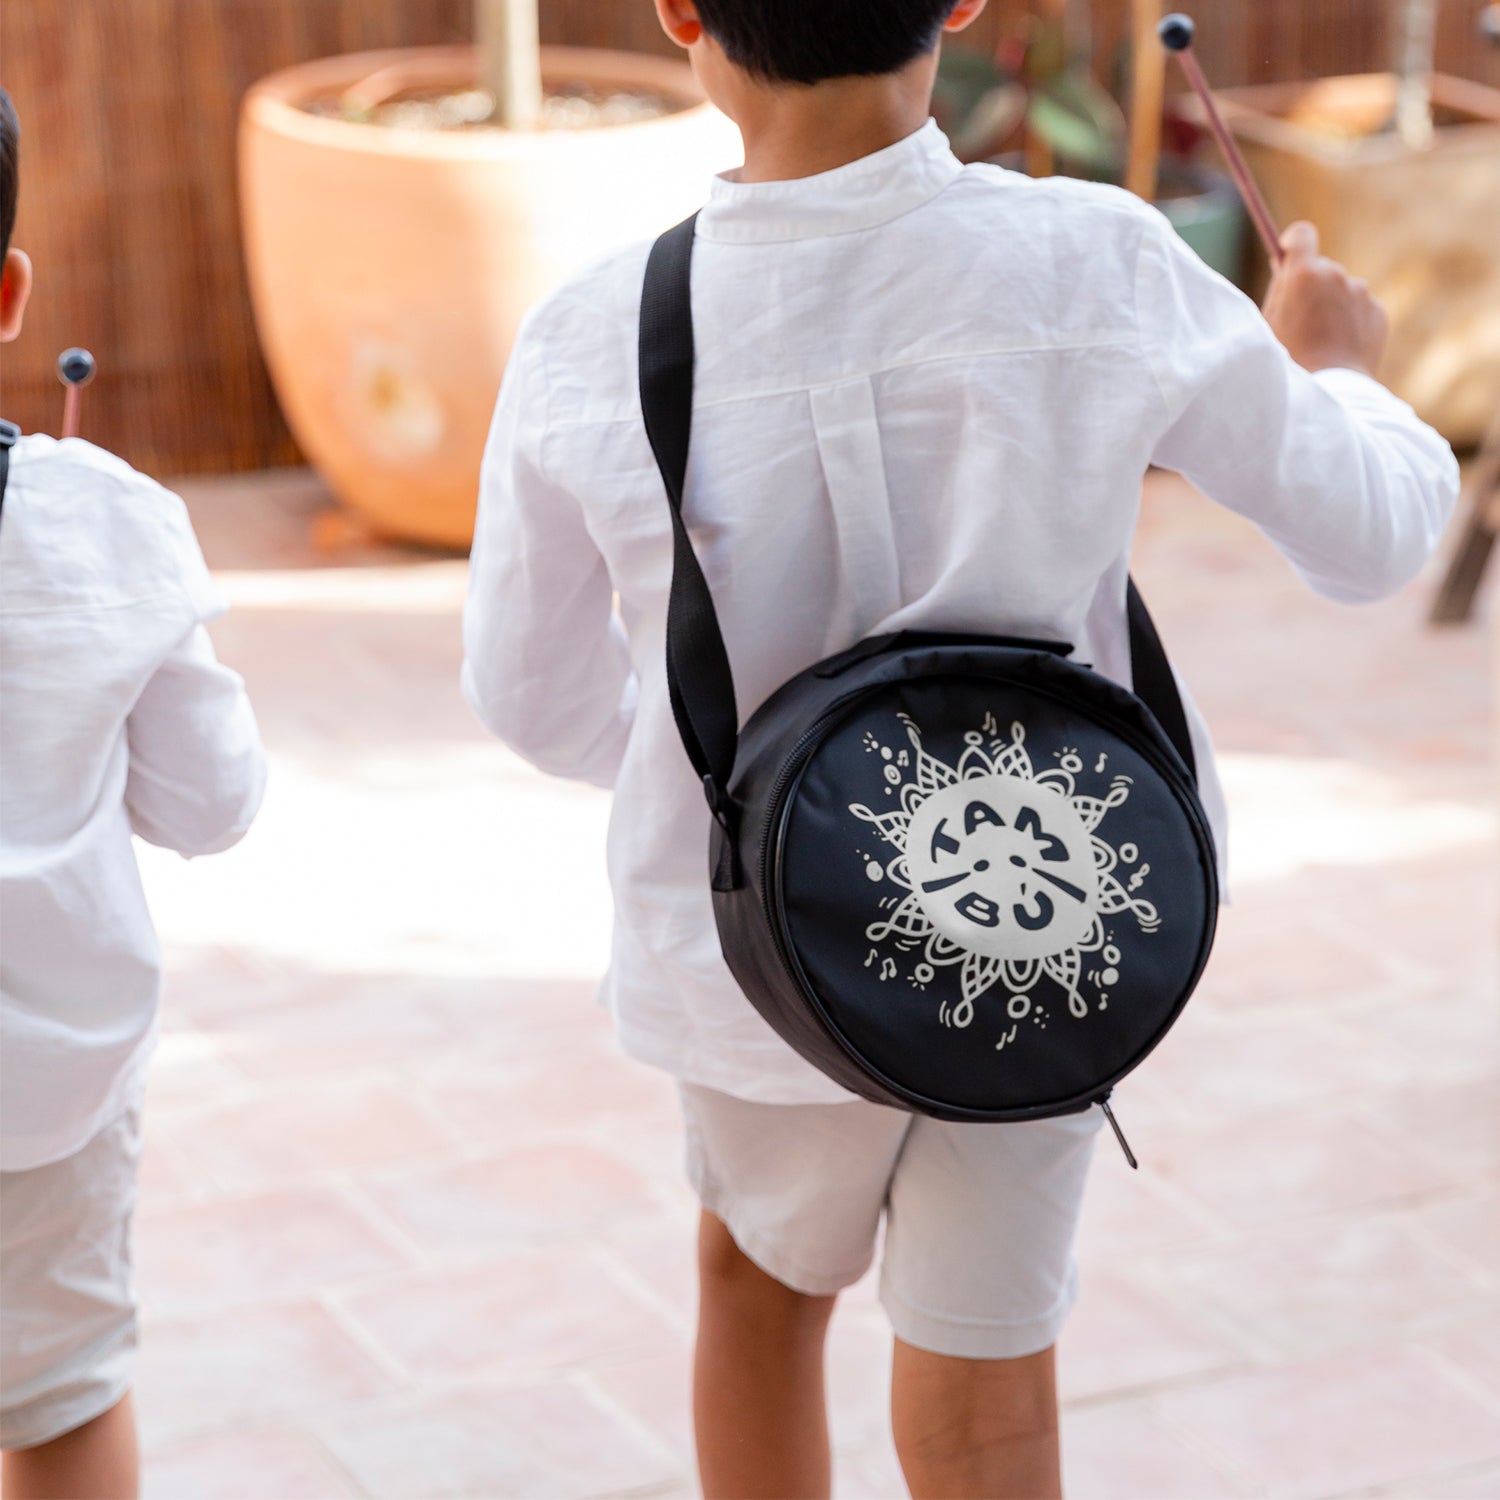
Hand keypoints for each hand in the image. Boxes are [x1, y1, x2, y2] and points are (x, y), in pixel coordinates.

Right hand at [1261, 222, 1387, 377]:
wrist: (1329, 394)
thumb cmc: (1289, 362)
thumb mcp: (1268, 325)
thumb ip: (1279, 291)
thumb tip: (1286, 266)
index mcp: (1304, 274)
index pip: (1302, 234)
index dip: (1294, 243)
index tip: (1288, 255)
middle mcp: (1336, 275)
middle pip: (1321, 269)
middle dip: (1311, 287)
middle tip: (1298, 321)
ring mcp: (1361, 293)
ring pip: (1342, 291)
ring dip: (1332, 307)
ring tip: (1320, 343)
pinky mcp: (1379, 313)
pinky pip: (1359, 310)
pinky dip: (1350, 324)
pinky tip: (1339, 349)